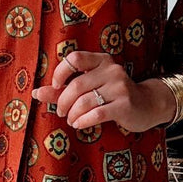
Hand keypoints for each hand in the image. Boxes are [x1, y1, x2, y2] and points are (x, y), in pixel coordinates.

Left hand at [31, 50, 175, 132]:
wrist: (147, 105)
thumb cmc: (113, 95)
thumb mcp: (90, 88)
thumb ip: (63, 90)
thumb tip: (35, 93)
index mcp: (102, 60)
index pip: (75, 58)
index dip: (61, 72)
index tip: (56, 87)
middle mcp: (112, 70)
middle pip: (77, 85)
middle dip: (64, 102)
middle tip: (62, 112)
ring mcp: (120, 87)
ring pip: (85, 101)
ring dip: (73, 114)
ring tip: (72, 120)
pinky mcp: (125, 104)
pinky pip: (96, 114)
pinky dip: (83, 121)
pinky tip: (80, 124)